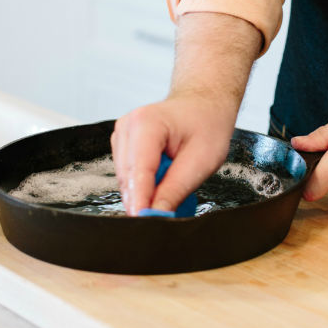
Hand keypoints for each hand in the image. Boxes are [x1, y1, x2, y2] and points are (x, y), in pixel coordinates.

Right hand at [111, 95, 235, 214]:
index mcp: (146, 124)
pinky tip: (163, 176)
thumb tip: (155, 215)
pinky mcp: (122, 144)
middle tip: (165, 215)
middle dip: (144, 200)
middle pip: (128, 178)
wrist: (203, 104)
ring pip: (126, 180)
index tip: (145, 223)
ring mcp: (121, 134)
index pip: (138, 172)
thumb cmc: (206, 125)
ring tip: (172, 183)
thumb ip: (175, 190)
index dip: (141, 201)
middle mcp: (127, 127)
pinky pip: (127, 175)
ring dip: (145, 192)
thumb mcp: (201, 161)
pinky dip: (144, 184)